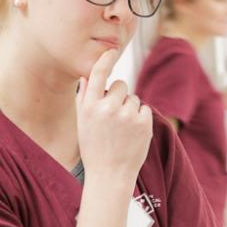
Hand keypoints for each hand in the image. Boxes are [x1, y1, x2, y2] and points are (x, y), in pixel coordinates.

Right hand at [76, 49, 152, 191]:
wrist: (110, 175)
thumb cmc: (94, 148)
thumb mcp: (82, 123)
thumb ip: (84, 99)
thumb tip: (87, 77)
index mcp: (89, 107)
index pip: (98, 74)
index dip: (105, 60)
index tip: (111, 51)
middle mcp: (107, 108)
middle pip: (121, 85)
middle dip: (119, 96)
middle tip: (114, 116)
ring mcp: (127, 116)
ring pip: (133, 98)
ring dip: (130, 109)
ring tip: (122, 129)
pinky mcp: (144, 123)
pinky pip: (144, 108)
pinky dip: (140, 117)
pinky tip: (132, 133)